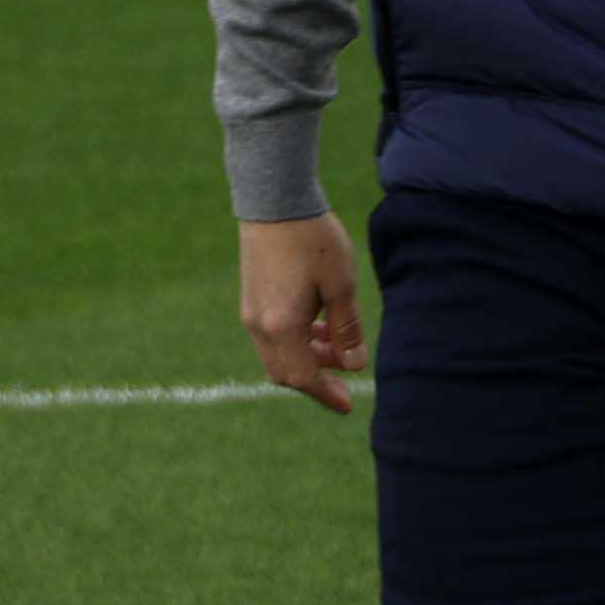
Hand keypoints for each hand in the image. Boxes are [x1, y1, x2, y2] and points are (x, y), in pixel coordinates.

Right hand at [241, 211, 368, 411]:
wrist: (274, 200)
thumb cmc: (312, 239)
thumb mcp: (341, 285)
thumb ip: (347, 328)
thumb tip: (354, 364)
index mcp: (281, 326)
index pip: (303, 377)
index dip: (326, 394)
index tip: (348, 405)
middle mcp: (259, 325)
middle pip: (286, 373)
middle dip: (317, 379)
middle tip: (346, 378)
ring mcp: (250, 312)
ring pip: (278, 355)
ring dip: (308, 358)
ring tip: (338, 344)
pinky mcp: (250, 299)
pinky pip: (271, 336)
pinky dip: (296, 341)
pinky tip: (319, 324)